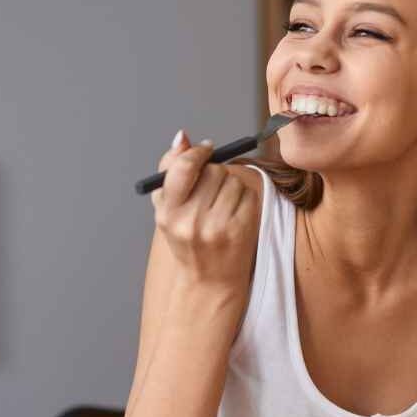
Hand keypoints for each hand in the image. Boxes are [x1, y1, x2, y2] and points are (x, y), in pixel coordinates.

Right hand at [150, 130, 256, 289]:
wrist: (209, 279)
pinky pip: (248, 194)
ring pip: (233, 180)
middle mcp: (191, 222)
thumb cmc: (186, 238)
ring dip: (231, 185)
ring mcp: (218, 228)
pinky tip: (234, 213)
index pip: (185, 167)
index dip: (198, 153)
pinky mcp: (241, 231)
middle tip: (212, 188)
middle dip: (215, 172)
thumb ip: (170, 168)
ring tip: (222, 205)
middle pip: (213, 170)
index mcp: (168, 213)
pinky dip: (244, 197)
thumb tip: (182, 137)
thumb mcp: (167, 207)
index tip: (206, 149)